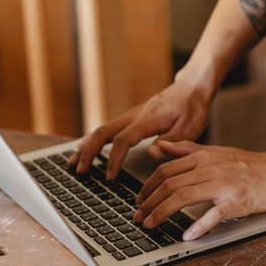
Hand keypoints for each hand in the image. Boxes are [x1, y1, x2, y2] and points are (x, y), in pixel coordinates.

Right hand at [68, 79, 213, 179]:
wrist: (191, 87)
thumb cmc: (192, 108)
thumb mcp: (190, 127)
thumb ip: (171, 141)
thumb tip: (152, 153)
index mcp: (147, 120)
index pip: (123, 140)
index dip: (114, 159)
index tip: (110, 177)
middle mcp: (134, 115)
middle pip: (103, 132)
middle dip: (89, 152)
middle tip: (79, 171)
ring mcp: (130, 115)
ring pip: (102, 129)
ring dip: (86, 146)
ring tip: (73, 163)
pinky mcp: (131, 117)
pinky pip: (107, 128)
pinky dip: (93, 139)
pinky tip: (85, 148)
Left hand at [134, 140, 265, 239]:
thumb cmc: (248, 165)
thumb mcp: (214, 151)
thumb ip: (186, 150)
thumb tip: (160, 146)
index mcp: (202, 157)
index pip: (165, 170)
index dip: (147, 186)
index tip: (139, 200)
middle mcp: (209, 169)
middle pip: (169, 184)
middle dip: (148, 202)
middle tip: (138, 216)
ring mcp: (222, 185)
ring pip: (183, 197)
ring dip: (162, 213)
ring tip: (150, 225)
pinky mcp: (236, 202)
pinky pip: (213, 215)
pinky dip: (198, 227)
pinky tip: (186, 236)